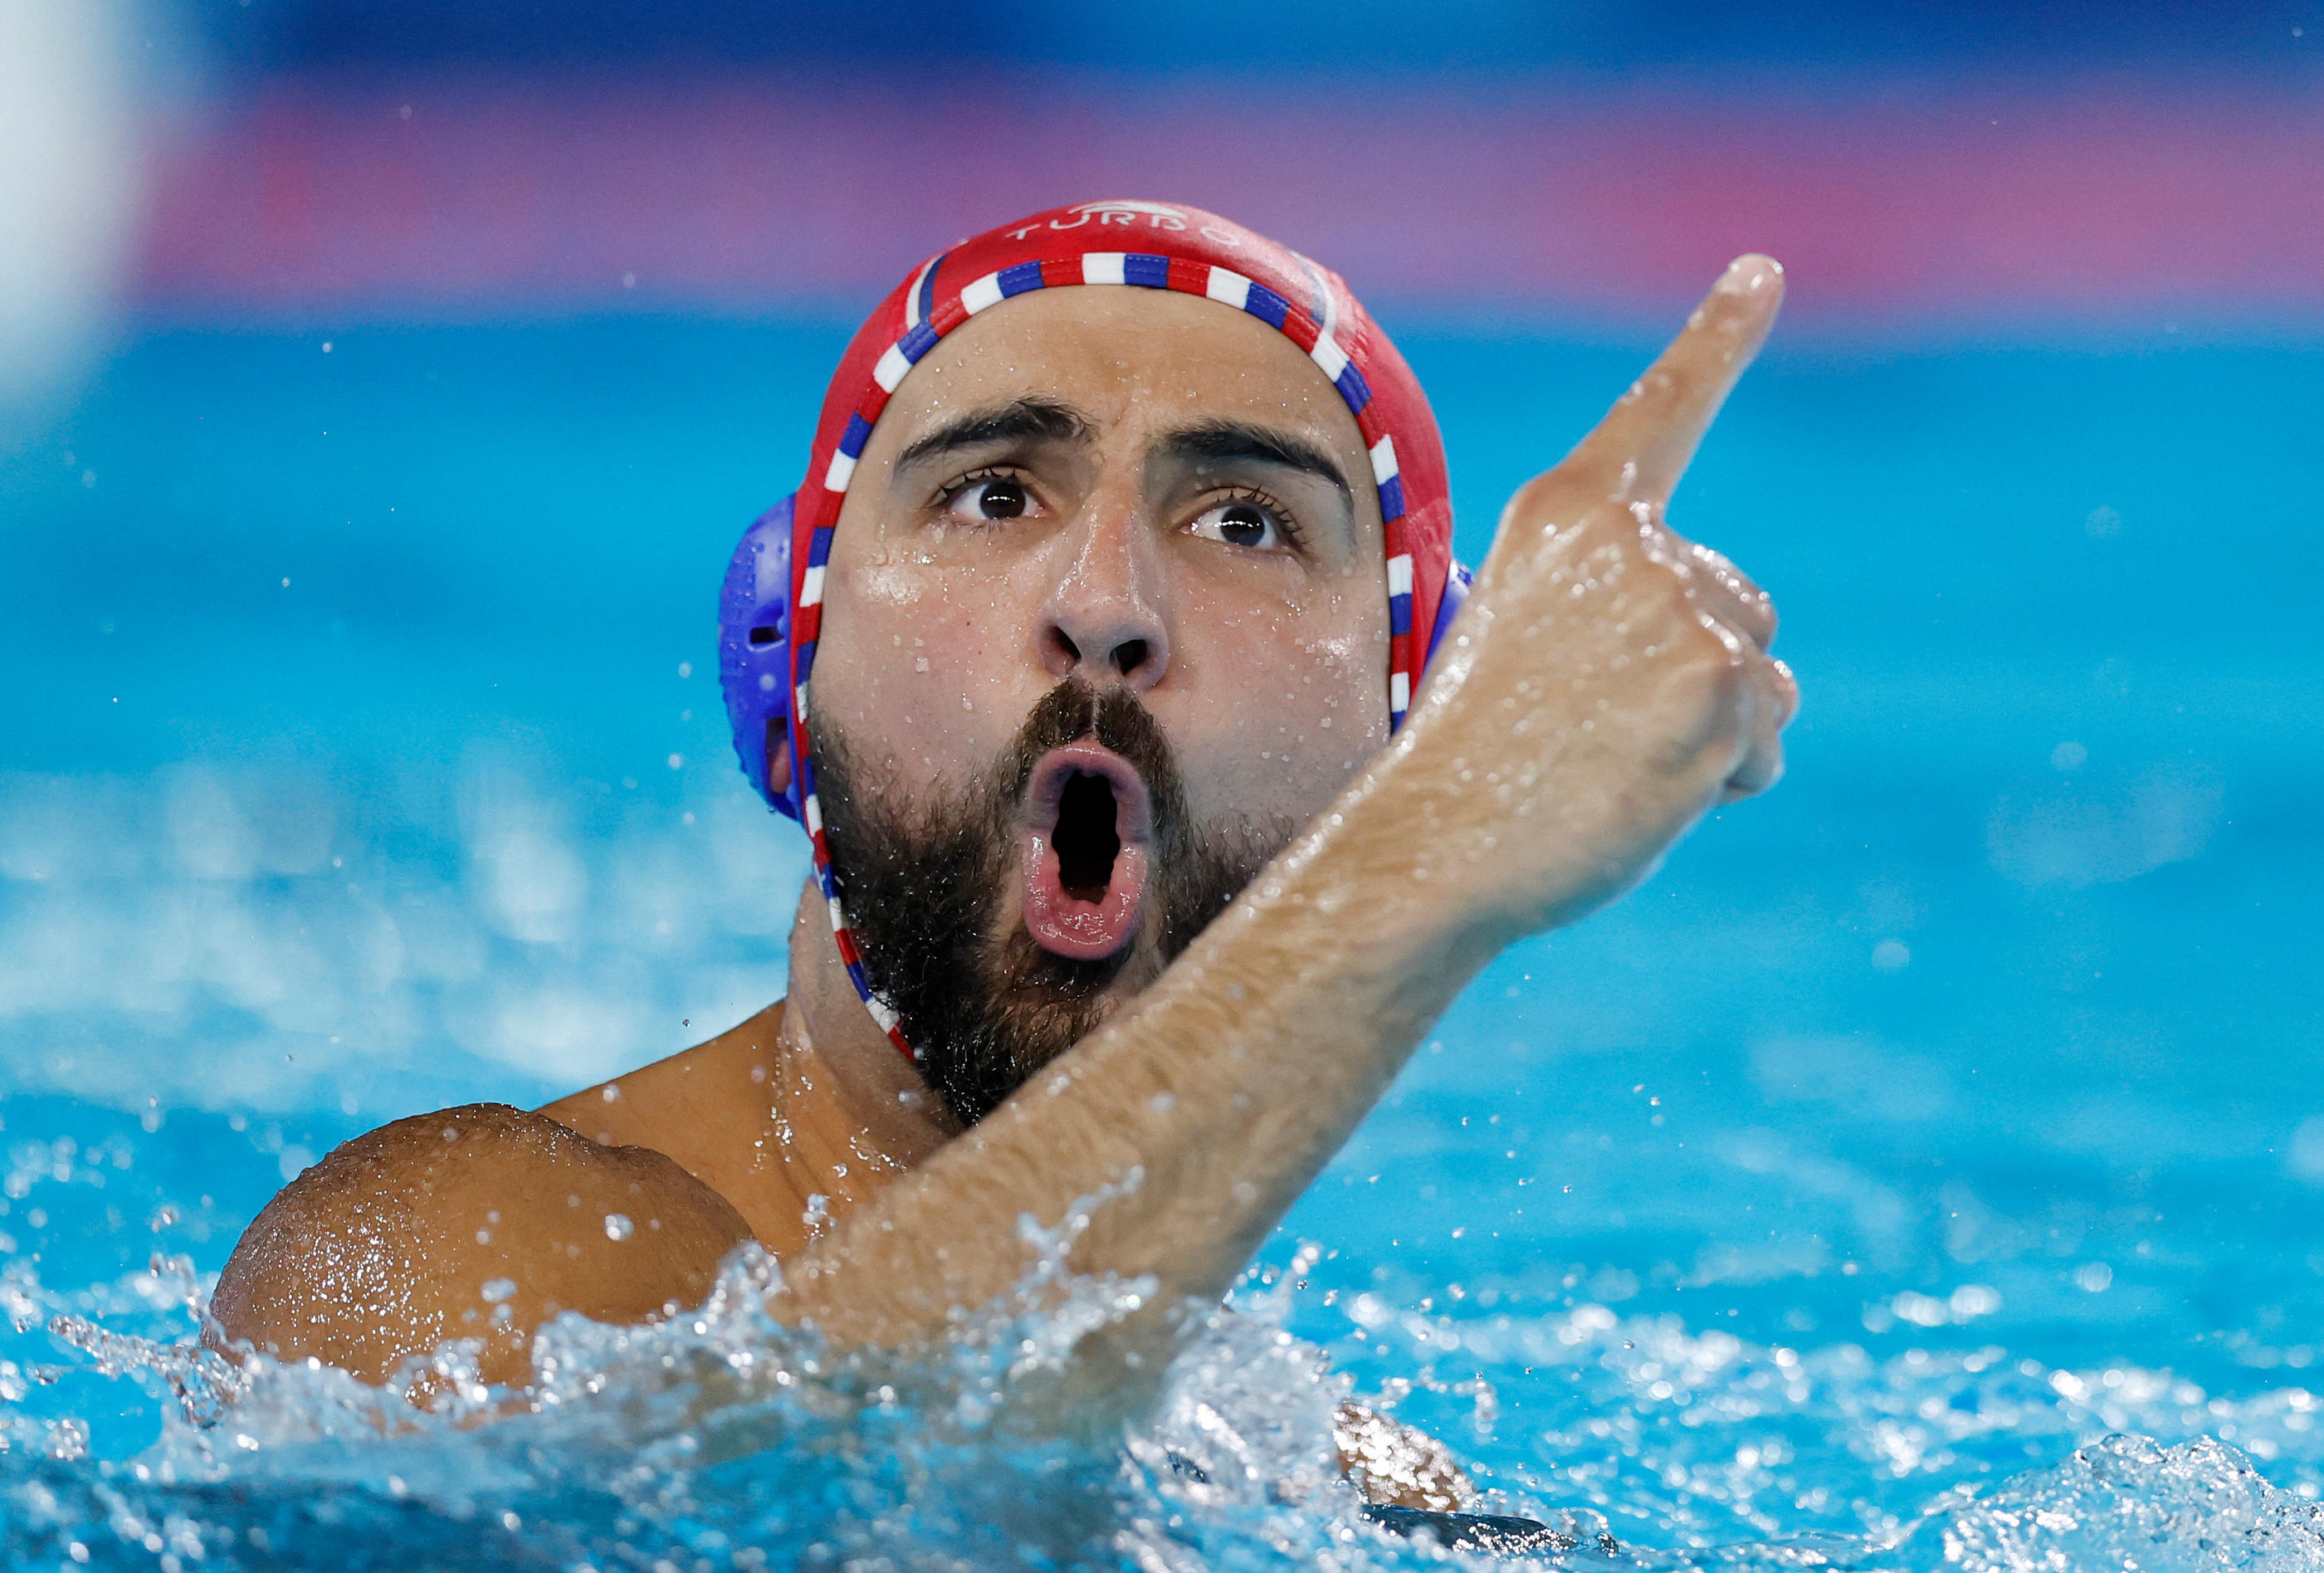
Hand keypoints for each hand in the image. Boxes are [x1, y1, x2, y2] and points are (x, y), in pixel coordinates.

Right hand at [1398, 254, 1795, 938]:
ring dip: (1717, 730)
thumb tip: (1729, 666)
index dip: (1717, 339)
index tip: (1764, 270)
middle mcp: (1629, 539)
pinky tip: (1649, 790)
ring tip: (1618, 761)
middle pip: (1738, 593)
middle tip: (1598, 728)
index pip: (1659, 413)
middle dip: (1702, 668)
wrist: (1439, 840)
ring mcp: (1681, 604)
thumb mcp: (1523, 642)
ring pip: (1763, 669)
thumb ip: (1614, 610)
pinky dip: (1729, 777)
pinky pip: (1772, 736)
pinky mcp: (1725, 677)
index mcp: (1565, 514)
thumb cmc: (1474, 762)